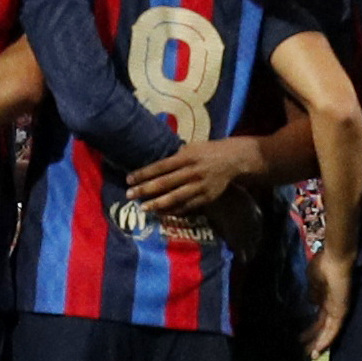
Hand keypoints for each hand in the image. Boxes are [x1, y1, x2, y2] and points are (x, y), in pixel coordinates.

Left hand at [128, 133, 260, 215]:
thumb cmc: (207, 152)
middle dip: (145, 190)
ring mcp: (199, 186)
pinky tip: (161, 213)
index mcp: (186, 157)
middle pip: (165, 182)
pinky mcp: (206, 197)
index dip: (144, 173)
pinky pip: (187, 206)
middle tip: (130, 195)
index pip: (160, 166)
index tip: (129, 179)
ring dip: (158, 203)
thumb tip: (155, 166)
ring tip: (144, 208)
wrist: (232, 160)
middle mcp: (191, 172)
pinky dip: (173, 210)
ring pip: (175, 197)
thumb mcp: (191, 147)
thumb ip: (174, 157)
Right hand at [307, 242, 355, 357]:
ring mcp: (338, 309)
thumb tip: (311, 303)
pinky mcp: (341, 311)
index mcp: (325, 298)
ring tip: (311, 355)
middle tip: (305, 351)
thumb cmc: (324, 264)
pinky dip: (326, 340)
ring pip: (329, 331)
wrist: (336, 258)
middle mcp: (332, 305)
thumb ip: (313, 292)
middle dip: (314, 339)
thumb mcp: (313, 280)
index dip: (311, 329)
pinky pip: (334, 329)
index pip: (319, 318)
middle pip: (323, 327)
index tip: (301, 338)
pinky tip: (318, 349)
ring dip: (319, 343)